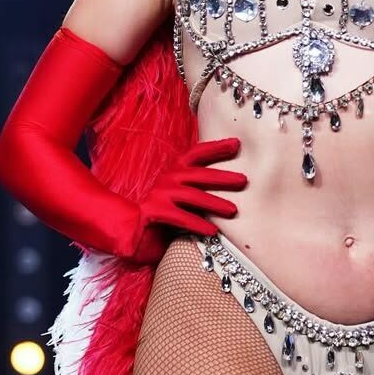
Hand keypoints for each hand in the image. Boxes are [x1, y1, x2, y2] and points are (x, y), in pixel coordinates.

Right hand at [125, 137, 246, 264]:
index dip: (216, 147)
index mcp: (175, 171)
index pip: (197, 153)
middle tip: (244, 180)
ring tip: (233, 210)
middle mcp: (168, 179)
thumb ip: (199, 188)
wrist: (129, 231)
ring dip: (215, 203)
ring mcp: (160, 195)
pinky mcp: (154, 213)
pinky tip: (213, 231)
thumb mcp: (182, 197)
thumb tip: (232, 181)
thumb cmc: (162, 214)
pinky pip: (181, 218)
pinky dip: (198, 224)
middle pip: (199, 174)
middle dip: (223, 177)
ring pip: (193, 196)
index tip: (237, 144)